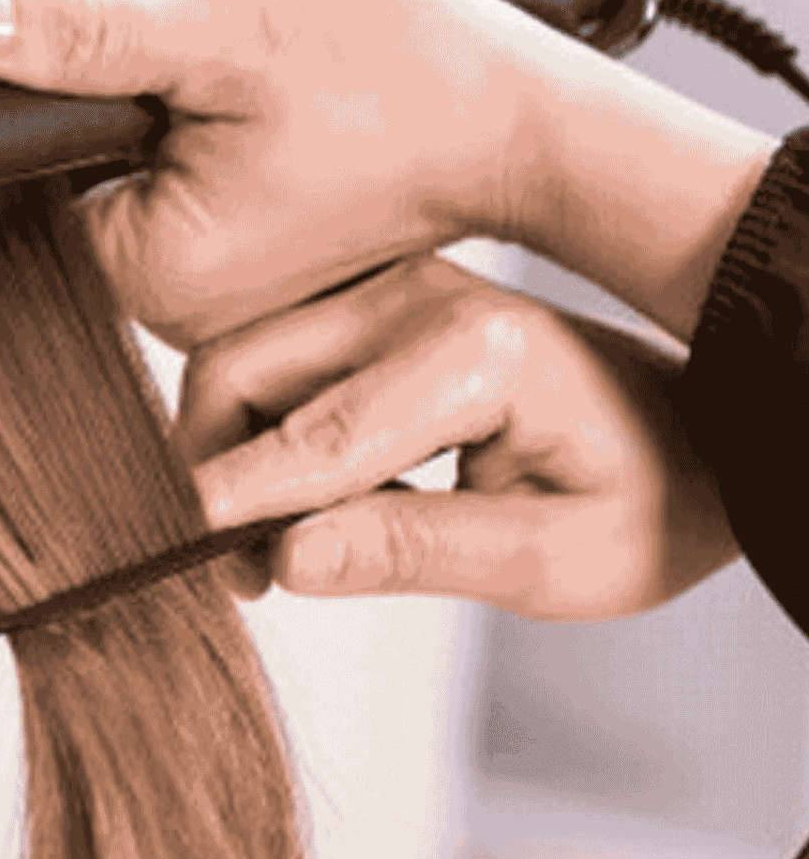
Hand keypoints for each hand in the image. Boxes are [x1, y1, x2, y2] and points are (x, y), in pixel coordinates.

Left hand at [0, 0, 571, 349]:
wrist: (525, 115)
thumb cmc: (402, 77)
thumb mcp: (221, 30)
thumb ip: (83, 33)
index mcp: (153, 273)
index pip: (18, 185)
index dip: (41, 103)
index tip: (114, 63)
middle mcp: (175, 310)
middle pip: (71, 179)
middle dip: (111, 102)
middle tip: (213, 70)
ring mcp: (213, 294)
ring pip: (125, 174)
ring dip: (159, 111)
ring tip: (258, 90)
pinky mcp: (246, 265)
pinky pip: (175, 186)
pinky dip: (196, 131)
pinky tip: (264, 112)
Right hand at [179, 254, 741, 619]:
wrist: (691, 429)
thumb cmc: (644, 499)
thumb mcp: (558, 563)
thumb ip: (418, 554)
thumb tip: (289, 560)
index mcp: (475, 356)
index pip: (322, 434)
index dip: (235, 493)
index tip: (167, 538)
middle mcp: (414, 296)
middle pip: (248, 365)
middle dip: (214, 466)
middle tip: (240, 575)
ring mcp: (386, 284)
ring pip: (245, 352)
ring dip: (233, 443)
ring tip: (281, 541)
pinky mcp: (370, 295)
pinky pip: (275, 348)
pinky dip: (262, 419)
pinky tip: (312, 486)